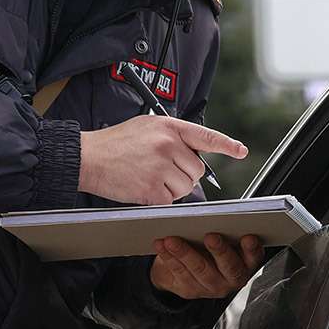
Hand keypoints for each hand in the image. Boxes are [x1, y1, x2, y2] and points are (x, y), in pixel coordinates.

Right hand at [79, 116, 246, 204]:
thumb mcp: (146, 127)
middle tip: (162, 171)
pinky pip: (170, 201)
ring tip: (149, 177)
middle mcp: (168, 145)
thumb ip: (171, 136)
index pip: (206, 136)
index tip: (240, 151)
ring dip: (172, 189)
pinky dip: (159, 200)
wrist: (88, 157)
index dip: (227, 145)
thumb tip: (192, 152)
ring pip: (186, 188)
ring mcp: (161, 167)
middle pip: (197, 170)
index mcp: (169, 127)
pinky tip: (143, 188)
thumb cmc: (115, 143)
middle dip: (185, 175)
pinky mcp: (153, 189)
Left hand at [149, 233, 263, 299]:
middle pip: (229, 267)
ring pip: (200, 270)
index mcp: (245, 262)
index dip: (252, 249)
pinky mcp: (192, 291)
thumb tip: (215, 215)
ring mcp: (212, 287)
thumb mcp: (221, 237)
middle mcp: (232, 278)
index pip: (254, 256)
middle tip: (211, 236)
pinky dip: (170, 258)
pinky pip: (180, 274)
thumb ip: (224, 229)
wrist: (186, 268)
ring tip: (172, 239)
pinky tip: (162, 246)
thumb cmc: (207, 245)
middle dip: (220, 251)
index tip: (248, 237)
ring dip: (185, 253)